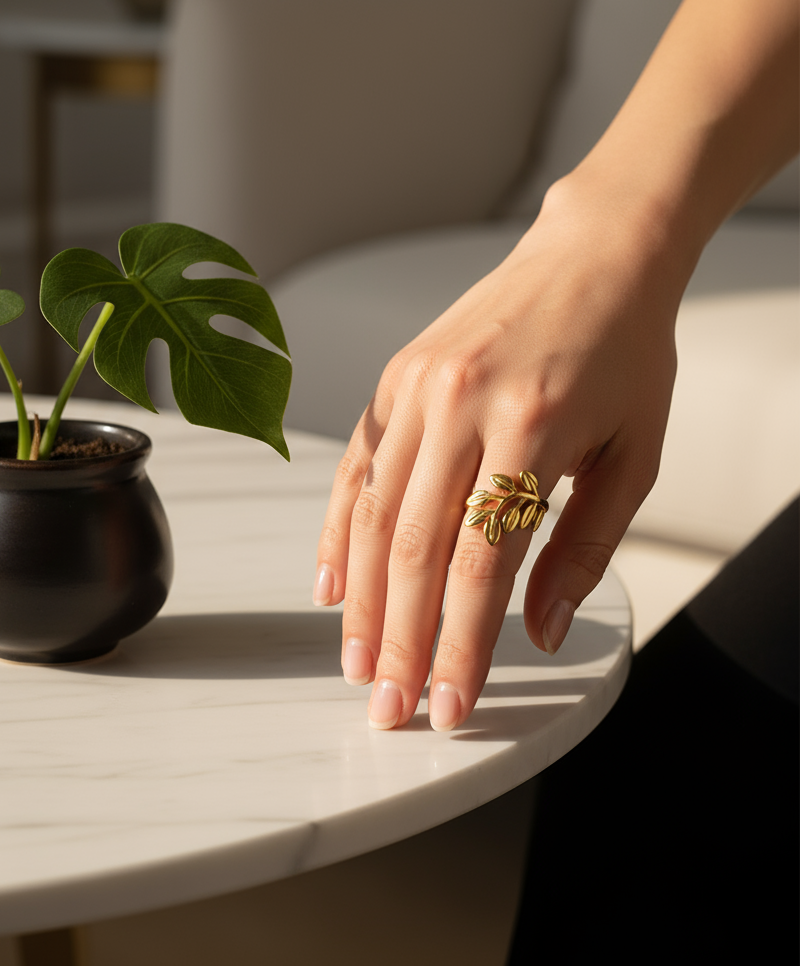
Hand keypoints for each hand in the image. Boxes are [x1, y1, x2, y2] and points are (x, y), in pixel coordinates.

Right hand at [313, 177, 679, 729]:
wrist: (592, 256)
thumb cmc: (624, 355)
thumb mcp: (633, 456)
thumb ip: (584, 549)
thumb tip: (537, 633)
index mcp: (533, 425)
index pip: (482, 563)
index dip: (461, 645)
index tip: (450, 706)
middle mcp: (462, 403)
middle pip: (415, 548)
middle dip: (401, 641)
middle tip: (390, 709)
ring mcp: (418, 387)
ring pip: (373, 513)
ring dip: (362, 599)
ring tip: (358, 664)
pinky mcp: (395, 379)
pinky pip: (355, 466)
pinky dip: (338, 530)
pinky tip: (332, 585)